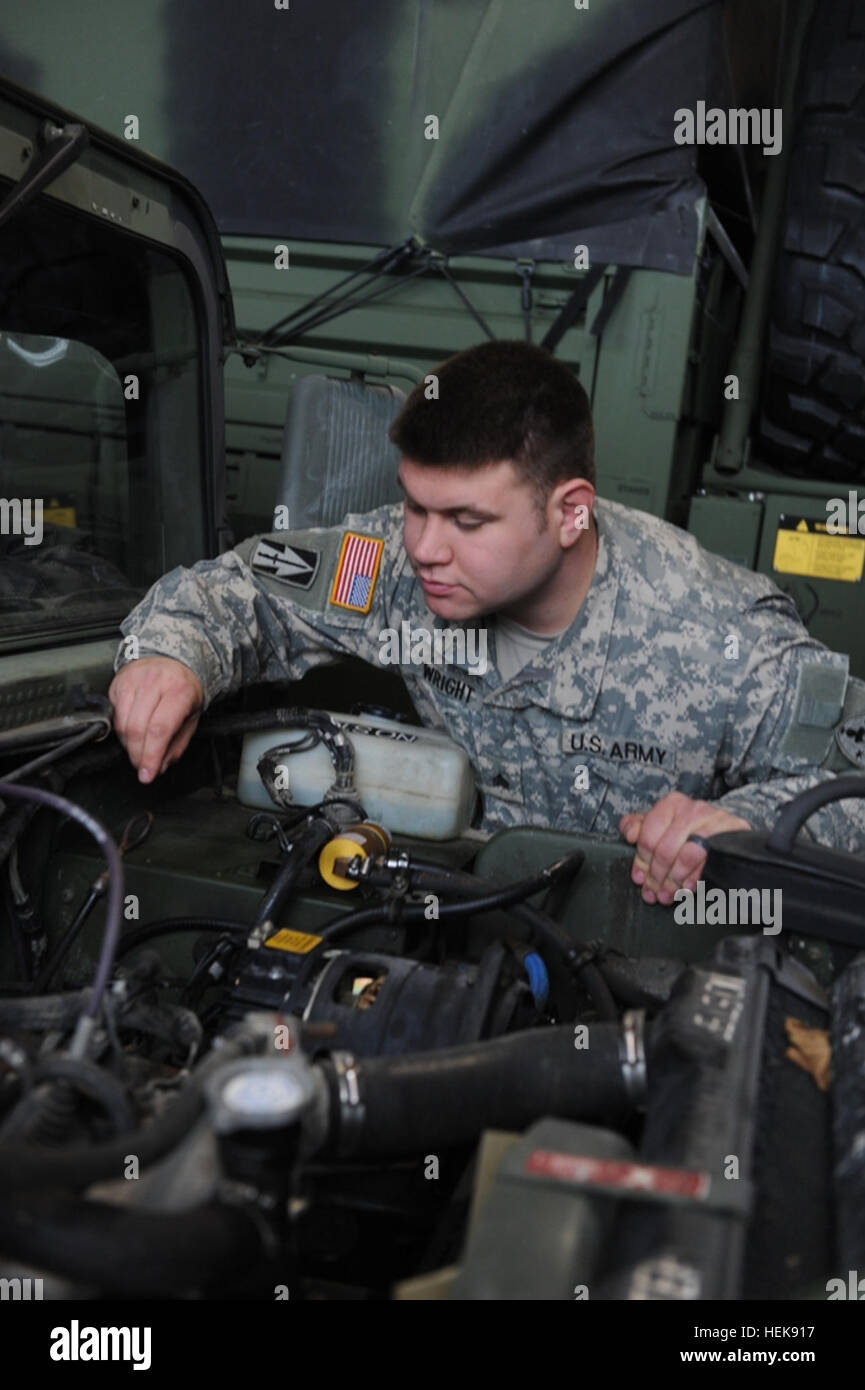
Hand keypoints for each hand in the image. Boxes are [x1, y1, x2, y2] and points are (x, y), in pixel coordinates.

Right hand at [108, 656, 203, 783]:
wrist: (171, 659)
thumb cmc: (182, 689)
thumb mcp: (191, 716)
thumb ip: (177, 745)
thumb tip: (159, 767)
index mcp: (179, 691)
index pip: (159, 730)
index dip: (151, 756)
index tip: (147, 774)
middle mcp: (155, 683)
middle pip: (137, 729)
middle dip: (138, 754)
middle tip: (142, 766)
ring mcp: (134, 681)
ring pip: (122, 724)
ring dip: (128, 745)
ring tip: (138, 749)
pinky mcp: (118, 683)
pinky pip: (114, 715)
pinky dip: (120, 731)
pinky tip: (131, 732)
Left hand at [619, 792, 750, 904]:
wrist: (727, 828)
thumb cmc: (688, 829)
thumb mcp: (663, 824)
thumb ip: (640, 827)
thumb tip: (629, 835)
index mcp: (671, 804)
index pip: (648, 835)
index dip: (641, 861)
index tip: (639, 879)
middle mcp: (692, 809)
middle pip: (666, 849)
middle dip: (656, 877)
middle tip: (652, 893)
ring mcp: (714, 821)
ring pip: (686, 857)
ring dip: (673, 881)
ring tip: (667, 895)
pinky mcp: (731, 836)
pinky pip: (709, 863)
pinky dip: (695, 879)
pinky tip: (686, 889)